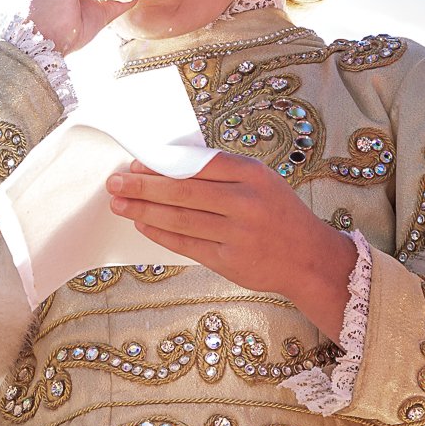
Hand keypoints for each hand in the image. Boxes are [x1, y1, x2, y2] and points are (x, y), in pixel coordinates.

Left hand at [106, 156, 357, 339]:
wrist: (309, 258)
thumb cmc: (278, 214)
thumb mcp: (261, 181)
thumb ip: (222, 172)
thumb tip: (168, 165)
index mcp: (252, 174)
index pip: (197, 163)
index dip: (162, 163)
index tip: (135, 163)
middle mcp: (246, 202)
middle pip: (183, 191)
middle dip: (143, 186)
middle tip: (115, 183)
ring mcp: (238, 234)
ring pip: (180, 219)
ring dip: (144, 211)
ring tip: (119, 204)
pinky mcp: (230, 262)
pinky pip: (186, 245)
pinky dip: (160, 234)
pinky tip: (142, 225)